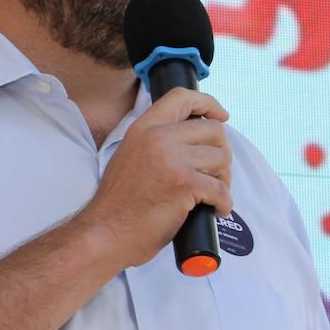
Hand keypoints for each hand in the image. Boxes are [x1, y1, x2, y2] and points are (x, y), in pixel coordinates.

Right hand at [78, 87, 230, 268]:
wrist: (105, 232)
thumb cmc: (118, 204)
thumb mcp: (130, 156)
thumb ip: (155, 142)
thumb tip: (189, 141)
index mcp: (144, 127)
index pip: (182, 97)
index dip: (208, 103)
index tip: (221, 115)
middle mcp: (158, 137)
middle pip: (213, 130)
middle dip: (222, 153)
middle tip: (216, 174)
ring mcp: (172, 159)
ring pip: (221, 158)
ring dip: (224, 179)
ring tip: (213, 195)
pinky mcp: (184, 183)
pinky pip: (220, 188)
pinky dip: (224, 202)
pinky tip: (215, 210)